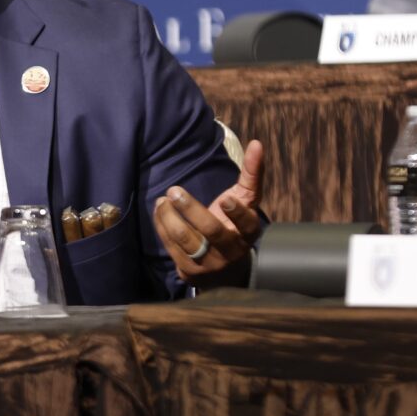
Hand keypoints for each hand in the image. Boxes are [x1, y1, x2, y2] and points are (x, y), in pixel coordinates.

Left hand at [153, 140, 264, 288]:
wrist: (224, 269)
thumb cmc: (233, 224)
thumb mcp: (244, 201)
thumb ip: (251, 174)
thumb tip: (256, 143)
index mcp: (248, 233)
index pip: (247, 225)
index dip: (237, 214)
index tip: (225, 199)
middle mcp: (231, 252)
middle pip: (211, 231)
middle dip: (191, 210)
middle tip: (174, 190)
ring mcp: (210, 264)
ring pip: (186, 239)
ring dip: (170, 217)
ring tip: (162, 199)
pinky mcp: (190, 272)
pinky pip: (171, 246)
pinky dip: (162, 226)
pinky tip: (160, 210)